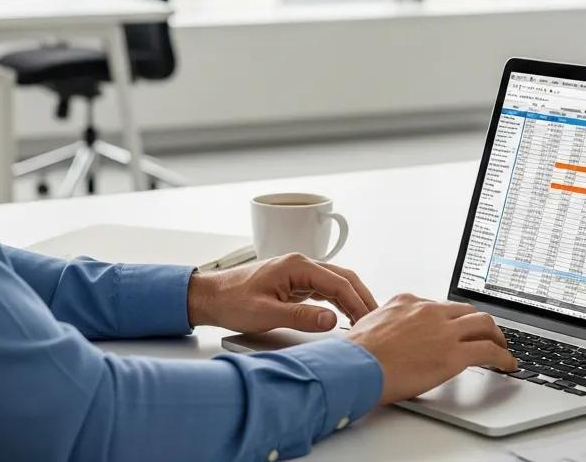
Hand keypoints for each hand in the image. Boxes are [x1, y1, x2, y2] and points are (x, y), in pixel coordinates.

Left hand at [186, 253, 378, 333]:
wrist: (209, 297)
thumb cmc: (231, 301)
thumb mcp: (265, 313)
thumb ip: (301, 317)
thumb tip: (332, 320)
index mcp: (296, 265)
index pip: (338, 282)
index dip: (357, 301)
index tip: (370, 319)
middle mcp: (300, 264)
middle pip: (342, 278)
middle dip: (361, 297)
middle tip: (376, 319)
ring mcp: (298, 273)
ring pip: (334, 283)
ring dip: (351, 299)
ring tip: (365, 320)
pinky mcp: (293, 283)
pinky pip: (323, 289)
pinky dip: (337, 301)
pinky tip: (344, 314)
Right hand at [346, 293, 516, 404]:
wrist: (355, 366)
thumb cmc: (356, 353)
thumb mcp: (368, 324)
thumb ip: (386, 324)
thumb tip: (388, 334)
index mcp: (408, 302)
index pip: (440, 306)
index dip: (453, 319)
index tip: (457, 327)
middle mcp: (429, 311)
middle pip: (467, 311)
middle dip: (480, 323)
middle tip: (487, 334)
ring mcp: (443, 331)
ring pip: (484, 324)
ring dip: (497, 336)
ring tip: (501, 347)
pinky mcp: (453, 354)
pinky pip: (488, 351)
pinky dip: (503, 357)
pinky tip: (507, 364)